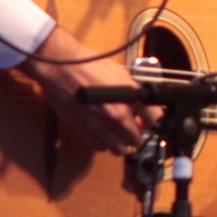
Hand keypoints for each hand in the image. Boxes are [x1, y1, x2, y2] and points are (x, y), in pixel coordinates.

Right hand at [17, 26, 159, 155]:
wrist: (62, 68)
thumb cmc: (90, 66)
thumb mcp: (120, 74)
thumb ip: (134, 92)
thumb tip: (143, 104)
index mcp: (130, 97)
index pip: (154, 119)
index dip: (153, 121)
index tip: (149, 121)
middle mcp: (117, 114)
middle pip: (137, 139)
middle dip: (136, 135)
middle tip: (132, 128)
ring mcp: (100, 124)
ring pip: (119, 149)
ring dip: (120, 144)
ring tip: (117, 134)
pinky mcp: (84, 130)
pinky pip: (100, 147)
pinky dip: (103, 144)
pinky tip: (102, 134)